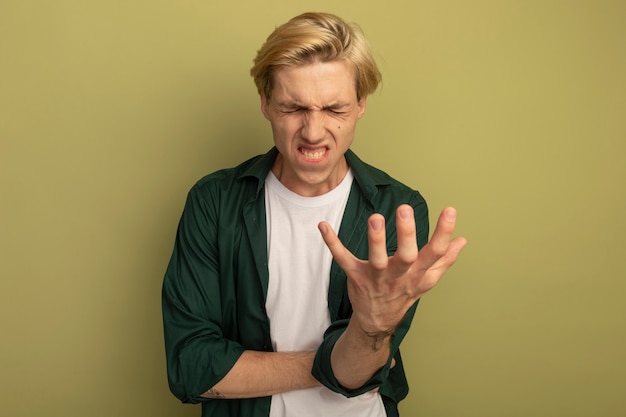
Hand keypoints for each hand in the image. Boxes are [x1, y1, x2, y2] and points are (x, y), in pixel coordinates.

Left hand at [318, 205, 466, 334]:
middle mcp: (399, 276)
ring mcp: (377, 277)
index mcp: (418, 273)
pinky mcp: (356, 276)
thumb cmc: (403, 294)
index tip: (450, 210)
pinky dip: (332, 243)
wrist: (378, 321)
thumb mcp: (426, 280)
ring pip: (377, 260)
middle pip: (407, 256)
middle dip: (406, 234)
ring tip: (375, 218)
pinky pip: (343, 259)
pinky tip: (323, 226)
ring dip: (375, 240)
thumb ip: (444, 260)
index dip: (443, 233)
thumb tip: (462, 240)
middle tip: (405, 210)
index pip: (435, 253)